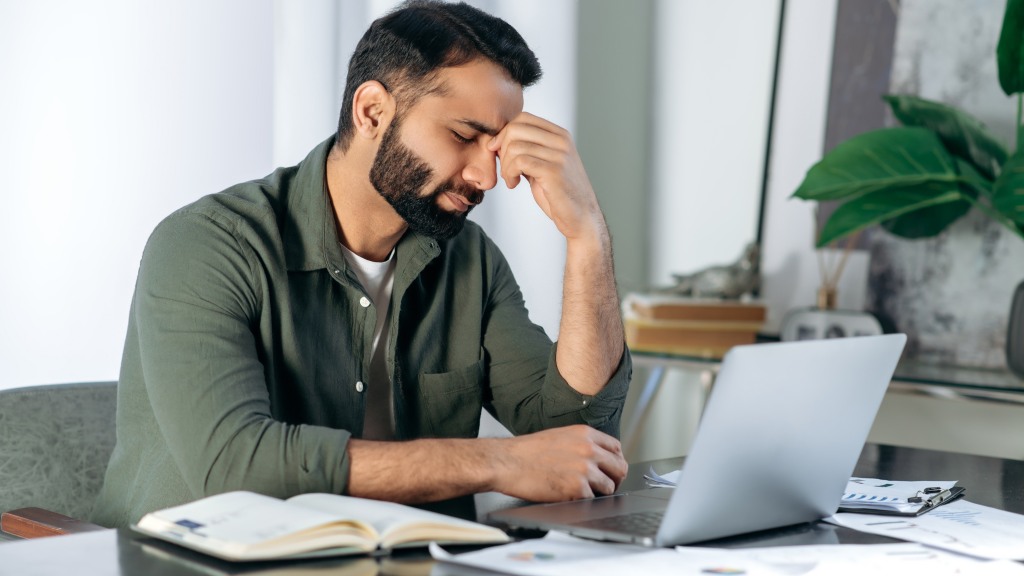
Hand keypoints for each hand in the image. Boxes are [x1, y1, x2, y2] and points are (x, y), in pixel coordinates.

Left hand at [487, 113, 602, 239]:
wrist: (581, 217)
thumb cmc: (559, 193)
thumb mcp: (543, 164)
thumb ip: (527, 150)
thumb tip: (498, 140)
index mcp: (560, 135)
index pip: (523, 118)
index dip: (504, 133)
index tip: (498, 152)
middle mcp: (561, 141)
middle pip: (515, 129)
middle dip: (501, 149)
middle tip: (505, 169)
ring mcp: (560, 155)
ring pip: (515, 146)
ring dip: (505, 166)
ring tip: (511, 180)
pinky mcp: (554, 171)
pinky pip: (519, 162)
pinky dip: (509, 174)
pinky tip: (514, 184)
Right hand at [491, 425, 627, 501]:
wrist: (507, 462)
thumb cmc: (526, 451)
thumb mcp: (560, 436)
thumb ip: (581, 444)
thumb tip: (596, 458)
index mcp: (584, 434)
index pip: (616, 448)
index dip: (615, 461)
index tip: (610, 469)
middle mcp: (588, 450)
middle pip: (620, 468)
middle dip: (614, 479)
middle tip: (605, 486)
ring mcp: (584, 469)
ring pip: (609, 486)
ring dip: (599, 492)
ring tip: (582, 492)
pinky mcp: (577, 488)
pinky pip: (592, 499)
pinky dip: (583, 501)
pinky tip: (569, 495)